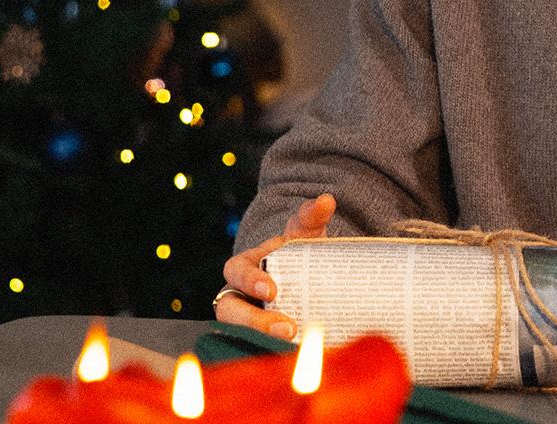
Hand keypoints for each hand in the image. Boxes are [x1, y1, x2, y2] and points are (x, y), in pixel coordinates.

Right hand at [215, 193, 334, 339]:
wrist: (305, 274)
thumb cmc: (299, 251)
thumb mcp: (304, 234)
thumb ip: (311, 216)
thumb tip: (327, 200)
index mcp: (246, 265)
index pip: (237, 271)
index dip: (250, 280)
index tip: (272, 290)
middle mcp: (238, 293)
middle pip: (229, 309)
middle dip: (254, 319)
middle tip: (286, 327)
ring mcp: (245, 317)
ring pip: (237, 332)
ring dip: (261, 338)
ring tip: (291, 343)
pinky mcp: (256, 336)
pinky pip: (253, 346)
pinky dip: (269, 350)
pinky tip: (293, 355)